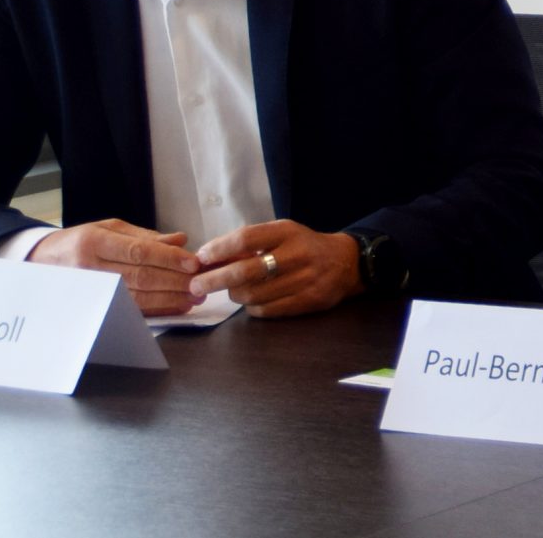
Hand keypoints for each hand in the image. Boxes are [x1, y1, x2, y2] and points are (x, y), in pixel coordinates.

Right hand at [29, 219, 201, 315]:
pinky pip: (128, 309)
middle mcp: (91, 267)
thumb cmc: (80, 241)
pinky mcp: (92, 306)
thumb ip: (146, 236)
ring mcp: (90, 290)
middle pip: (140, 276)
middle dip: (175, 281)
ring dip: (169, 298)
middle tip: (201, 282)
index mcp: (95, 242)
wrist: (38, 263)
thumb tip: (181, 239)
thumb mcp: (109, 228)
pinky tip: (175, 307)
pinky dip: (155, 309)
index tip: (193, 262)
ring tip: (194, 296)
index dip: (168, 258)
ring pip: (136, 297)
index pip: (138, 251)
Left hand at [191, 220, 361, 317]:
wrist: (347, 262)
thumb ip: (252, 244)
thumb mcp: (283, 234)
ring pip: (252, 294)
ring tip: (232, 291)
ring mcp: (304, 280)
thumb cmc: (304, 246)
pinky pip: (266, 310)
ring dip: (234, 295)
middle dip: (214, 280)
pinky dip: (252, 307)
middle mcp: (297, 254)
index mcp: (288, 232)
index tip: (200, 258)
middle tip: (195, 285)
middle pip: (245, 272)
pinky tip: (253, 300)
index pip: (246, 239)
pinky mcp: (308, 301)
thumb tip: (209, 259)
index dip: (219, 249)